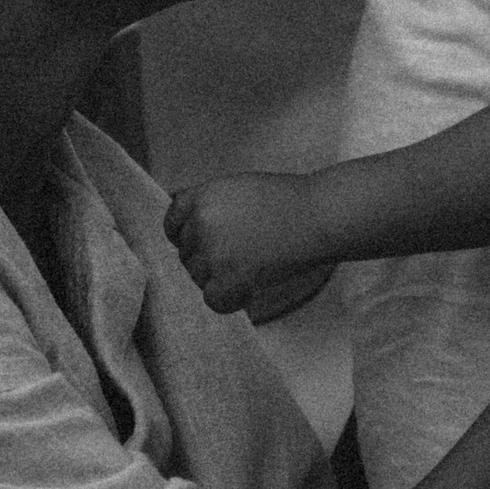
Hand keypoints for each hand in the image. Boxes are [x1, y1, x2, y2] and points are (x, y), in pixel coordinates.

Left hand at [168, 171, 330, 315]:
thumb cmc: (286, 201)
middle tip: (242, 254)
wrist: (318, 215)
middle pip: (186, 253)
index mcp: (199, 197)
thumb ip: (208, 206)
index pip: (171, 224)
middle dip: (208, 258)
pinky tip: (248, 288)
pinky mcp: (229, 277)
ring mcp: (212, 251)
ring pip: (198, 277)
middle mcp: (199, 223)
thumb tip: (184, 227)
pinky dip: (229, 299)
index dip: (187, 236)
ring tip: (253, 265)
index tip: (204, 244)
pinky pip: (213, 299)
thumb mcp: (235, 189)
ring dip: (220, 278)